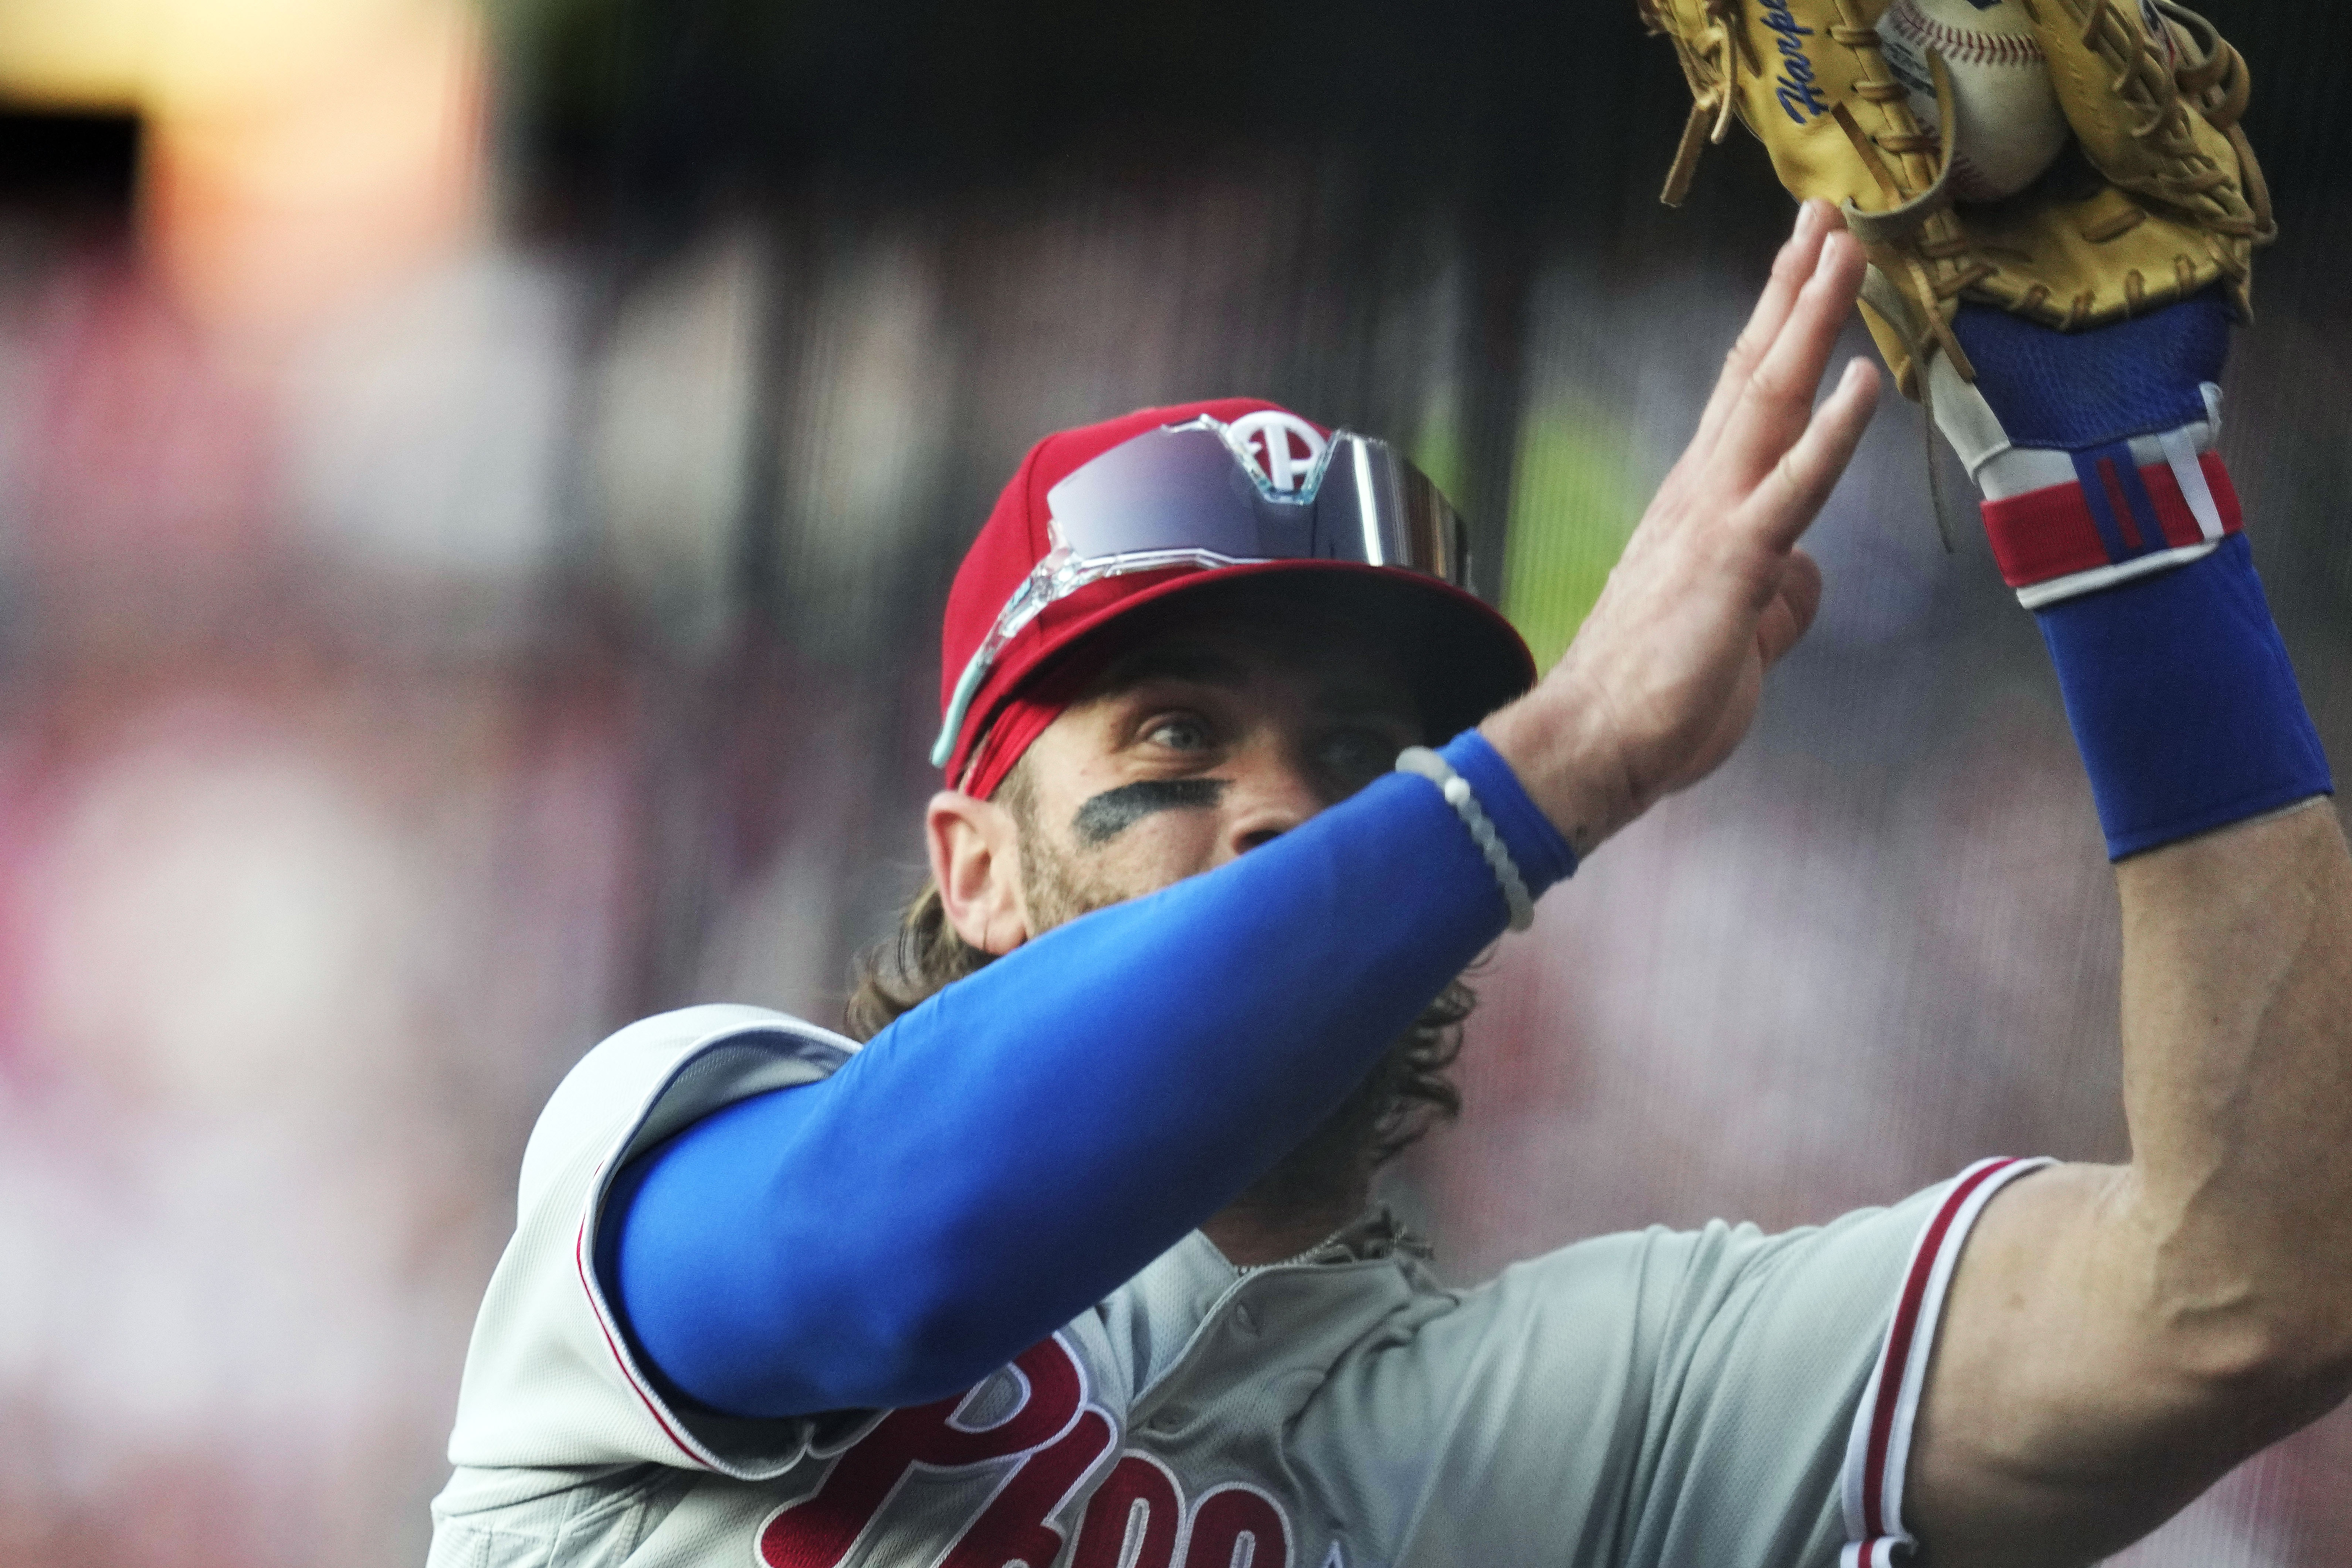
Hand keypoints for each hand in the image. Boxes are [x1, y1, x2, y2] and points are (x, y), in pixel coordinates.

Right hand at [1484, 201, 1878, 853]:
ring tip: (1843, 249)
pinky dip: (1832, 431)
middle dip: (1793, 290)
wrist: (1593, 743)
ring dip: (1810, 321)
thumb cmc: (1653, 699)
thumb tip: (1801, 577)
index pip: (1745, 399)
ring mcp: (1716, 519)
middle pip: (1756, 372)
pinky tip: (1863, 378)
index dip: (1778, 326)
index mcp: (1699, 506)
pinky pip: (1793, 485)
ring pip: (1771, 401)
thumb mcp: (1736, 639)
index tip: (1803, 264)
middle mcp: (1702, 493)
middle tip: (1824, 216)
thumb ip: (1773, 597)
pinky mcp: (1734, 561)